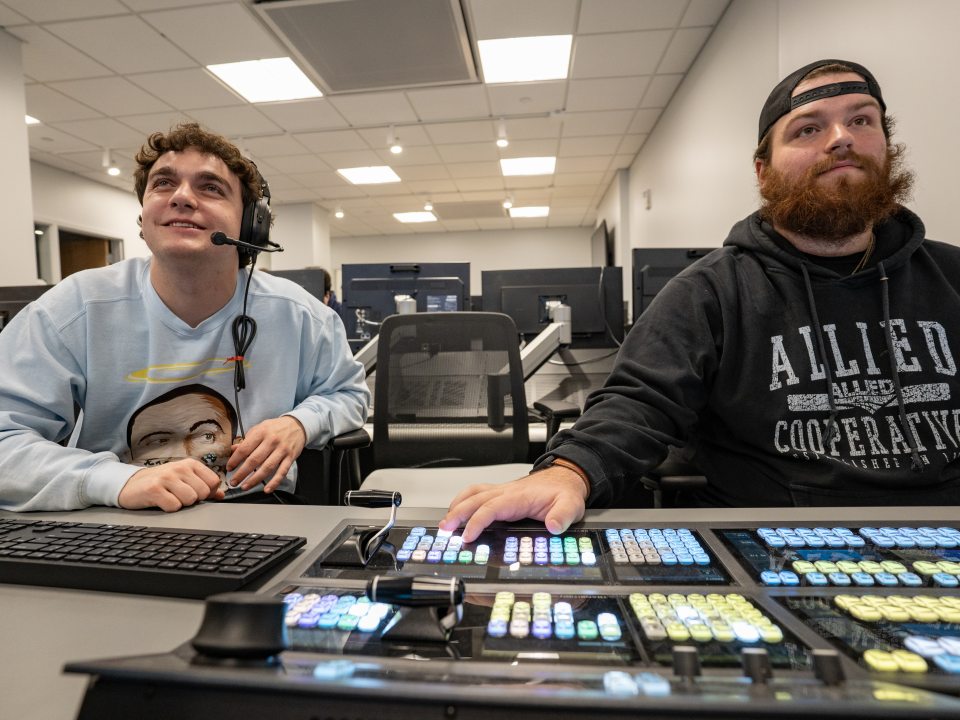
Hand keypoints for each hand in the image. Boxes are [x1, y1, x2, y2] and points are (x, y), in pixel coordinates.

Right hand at [119, 458, 224, 511]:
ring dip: (181, 504)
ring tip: (170, 497)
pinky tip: (161, 502)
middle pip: (203, 493)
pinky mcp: (154, 489)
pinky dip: (169, 508)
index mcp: (191, 464)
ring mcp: (167, 477)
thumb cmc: (162, 482)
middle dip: (194, 499)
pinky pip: (174, 506)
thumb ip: (204, 485)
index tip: (195, 492)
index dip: (208, 492)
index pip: (214, 482)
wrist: (131, 484)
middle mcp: (180, 468)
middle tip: (179, 496)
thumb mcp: (184, 479)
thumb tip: (221, 495)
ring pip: (190, 500)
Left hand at [227, 416, 306, 492]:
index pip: (245, 449)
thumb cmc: (276, 428)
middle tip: (233, 482)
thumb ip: (247, 440)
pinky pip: (282, 472)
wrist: (297, 425)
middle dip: (241, 473)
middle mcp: (272, 441)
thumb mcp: (260, 428)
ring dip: (254, 480)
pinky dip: (274, 482)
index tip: (229, 468)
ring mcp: (282, 450)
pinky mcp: (290, 458)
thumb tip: (233, 449)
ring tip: (245, 487)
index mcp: (261, 432)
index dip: (235, 460)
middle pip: (254, 460)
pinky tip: (267, 489)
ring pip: (267, 468)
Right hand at [439, 466, 588, 542]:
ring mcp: (502, 491)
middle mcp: (506, 491)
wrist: (565, 478)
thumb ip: (563, 515)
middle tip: (446, 529)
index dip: (478, 521)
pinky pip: (477, 493)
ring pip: (473, 494)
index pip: (492, 507)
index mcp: (519, 496)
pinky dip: (464, 500)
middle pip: (475, 499)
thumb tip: (554, 526)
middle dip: (458, 514)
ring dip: (457, 506)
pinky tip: (458, 510)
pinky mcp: (501, 493)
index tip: (468, 535)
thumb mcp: (571, 505)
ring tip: (446, 522)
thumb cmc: (565, 492)